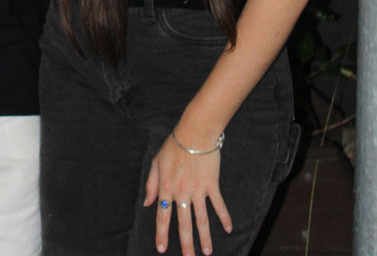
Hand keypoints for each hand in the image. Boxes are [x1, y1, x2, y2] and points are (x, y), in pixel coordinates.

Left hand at [144, 133, 231, 255]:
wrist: (194, 132)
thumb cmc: (174, 145)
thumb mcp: (157, 162)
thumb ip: (151, 184)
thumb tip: (148, 203)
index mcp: (166, 187)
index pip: (163, 215)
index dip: (161, 233)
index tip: (162, 249)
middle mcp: (182, 192)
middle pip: (183, 223)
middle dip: (186, 243)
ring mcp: (198, 190)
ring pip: (201, 219)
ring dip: (204, 237)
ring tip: (207, 252)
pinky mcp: (212, 184)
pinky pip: (218, 204)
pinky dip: (224, 217)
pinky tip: (229, 229)